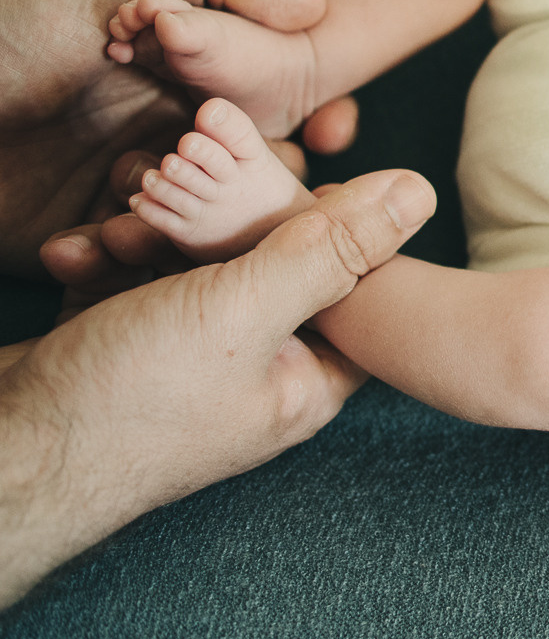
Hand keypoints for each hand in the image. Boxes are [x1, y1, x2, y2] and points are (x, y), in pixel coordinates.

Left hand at [0, 0, 358, 277]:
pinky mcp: (85, 244)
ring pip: (209, 238)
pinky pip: (134, 275)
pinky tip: (78, 240)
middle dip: (263, 195)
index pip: (288, 106)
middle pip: (265, 182)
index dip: (323, 119)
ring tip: (127, 210)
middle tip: (222, 186)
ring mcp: (133, 195)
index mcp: (196, 75)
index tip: (334, 129)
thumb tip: (316, 10)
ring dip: (187, 236)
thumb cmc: (5, 19)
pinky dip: (116, 266)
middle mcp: (175, 137)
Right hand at [0, 169, 434, 606]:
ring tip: (109, 235)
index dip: (322, 217)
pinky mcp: (121, 348)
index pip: (350, 280)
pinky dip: (99, 260)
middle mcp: (255, 371)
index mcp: (307, 376)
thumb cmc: (127, 402)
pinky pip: (128, 279)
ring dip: (143, 232)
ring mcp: (185, 361)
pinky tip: (70, 256)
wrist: (0, 461)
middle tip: (162, 195)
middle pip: (263, 259)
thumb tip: (417, 194)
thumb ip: (330, 251)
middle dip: (210, 217)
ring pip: (188, 261)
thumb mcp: (243, 311)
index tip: (276, 177)